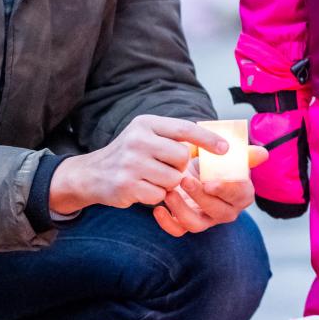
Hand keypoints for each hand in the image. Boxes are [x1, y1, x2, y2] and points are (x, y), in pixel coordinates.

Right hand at [49, 115, 229, 214]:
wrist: (91, 174)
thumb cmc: (131, 155)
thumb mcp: (150, 136)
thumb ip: (180, 138)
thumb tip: (227, 145)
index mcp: (147, 123)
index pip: (185, 128)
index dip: (208, 140)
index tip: (226, 149)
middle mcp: (138, 139)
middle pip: (182, 157)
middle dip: (180, 167)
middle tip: (165, 166)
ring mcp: (131, 163)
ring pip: (173, 178)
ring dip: (168, 183)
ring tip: (151, 177)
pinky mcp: (126, 185)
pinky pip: (159, 195)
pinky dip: (155, 195)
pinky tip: (142, 188)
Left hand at [154, 146, 268, 235]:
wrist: (193, 168)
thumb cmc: (213, 162)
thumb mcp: (226, 155)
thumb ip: (243, 153)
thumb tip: (262, 154)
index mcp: (241, 194)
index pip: (239, 195)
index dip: (225, 190)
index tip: (209, 182)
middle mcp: (226, 211)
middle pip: (218, 211)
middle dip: (200, 197)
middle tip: (184, 180)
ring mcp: (206, 220)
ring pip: (197, 225)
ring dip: (182, 210)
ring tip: (169, 193)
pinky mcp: (188, 224)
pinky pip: (179, 230)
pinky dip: (167, 223)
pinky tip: (158, 209)